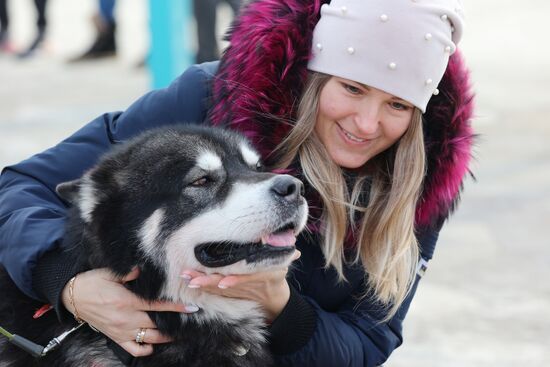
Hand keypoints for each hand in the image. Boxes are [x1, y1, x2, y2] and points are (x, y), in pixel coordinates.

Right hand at [61, 267, 198, 356]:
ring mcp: (121, 330)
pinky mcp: (115, 337)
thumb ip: (130, 272)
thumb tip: (145, 268)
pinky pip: (133, 349)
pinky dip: (145, 349)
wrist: (73, 297)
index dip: (176, 307)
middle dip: (175, 322)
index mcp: (127, 301)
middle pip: (157, 323)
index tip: (191, 307)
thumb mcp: (110, 272)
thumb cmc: (93, 282)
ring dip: (165, 337)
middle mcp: (126, 318)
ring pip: (149, 338)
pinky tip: (153, 343)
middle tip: (188, 319)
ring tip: (177, 332)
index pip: (157, 305)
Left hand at [181, 250, 300, 320]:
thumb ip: (287, 254)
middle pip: (228, 283)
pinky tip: (192, 284)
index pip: (248, 278)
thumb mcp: (283, 266)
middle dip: (210, 281)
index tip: (223, 283)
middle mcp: (249, 284)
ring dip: (203, 284)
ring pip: (219, 288)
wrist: (275, 303)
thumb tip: (294, 248)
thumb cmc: (278, 277)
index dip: (236, 281)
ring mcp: (239, 290)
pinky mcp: (232, 294)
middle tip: (193, 279)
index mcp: (263, 275)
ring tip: (188, 279)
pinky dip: (205, 288)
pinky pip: (216, 292)